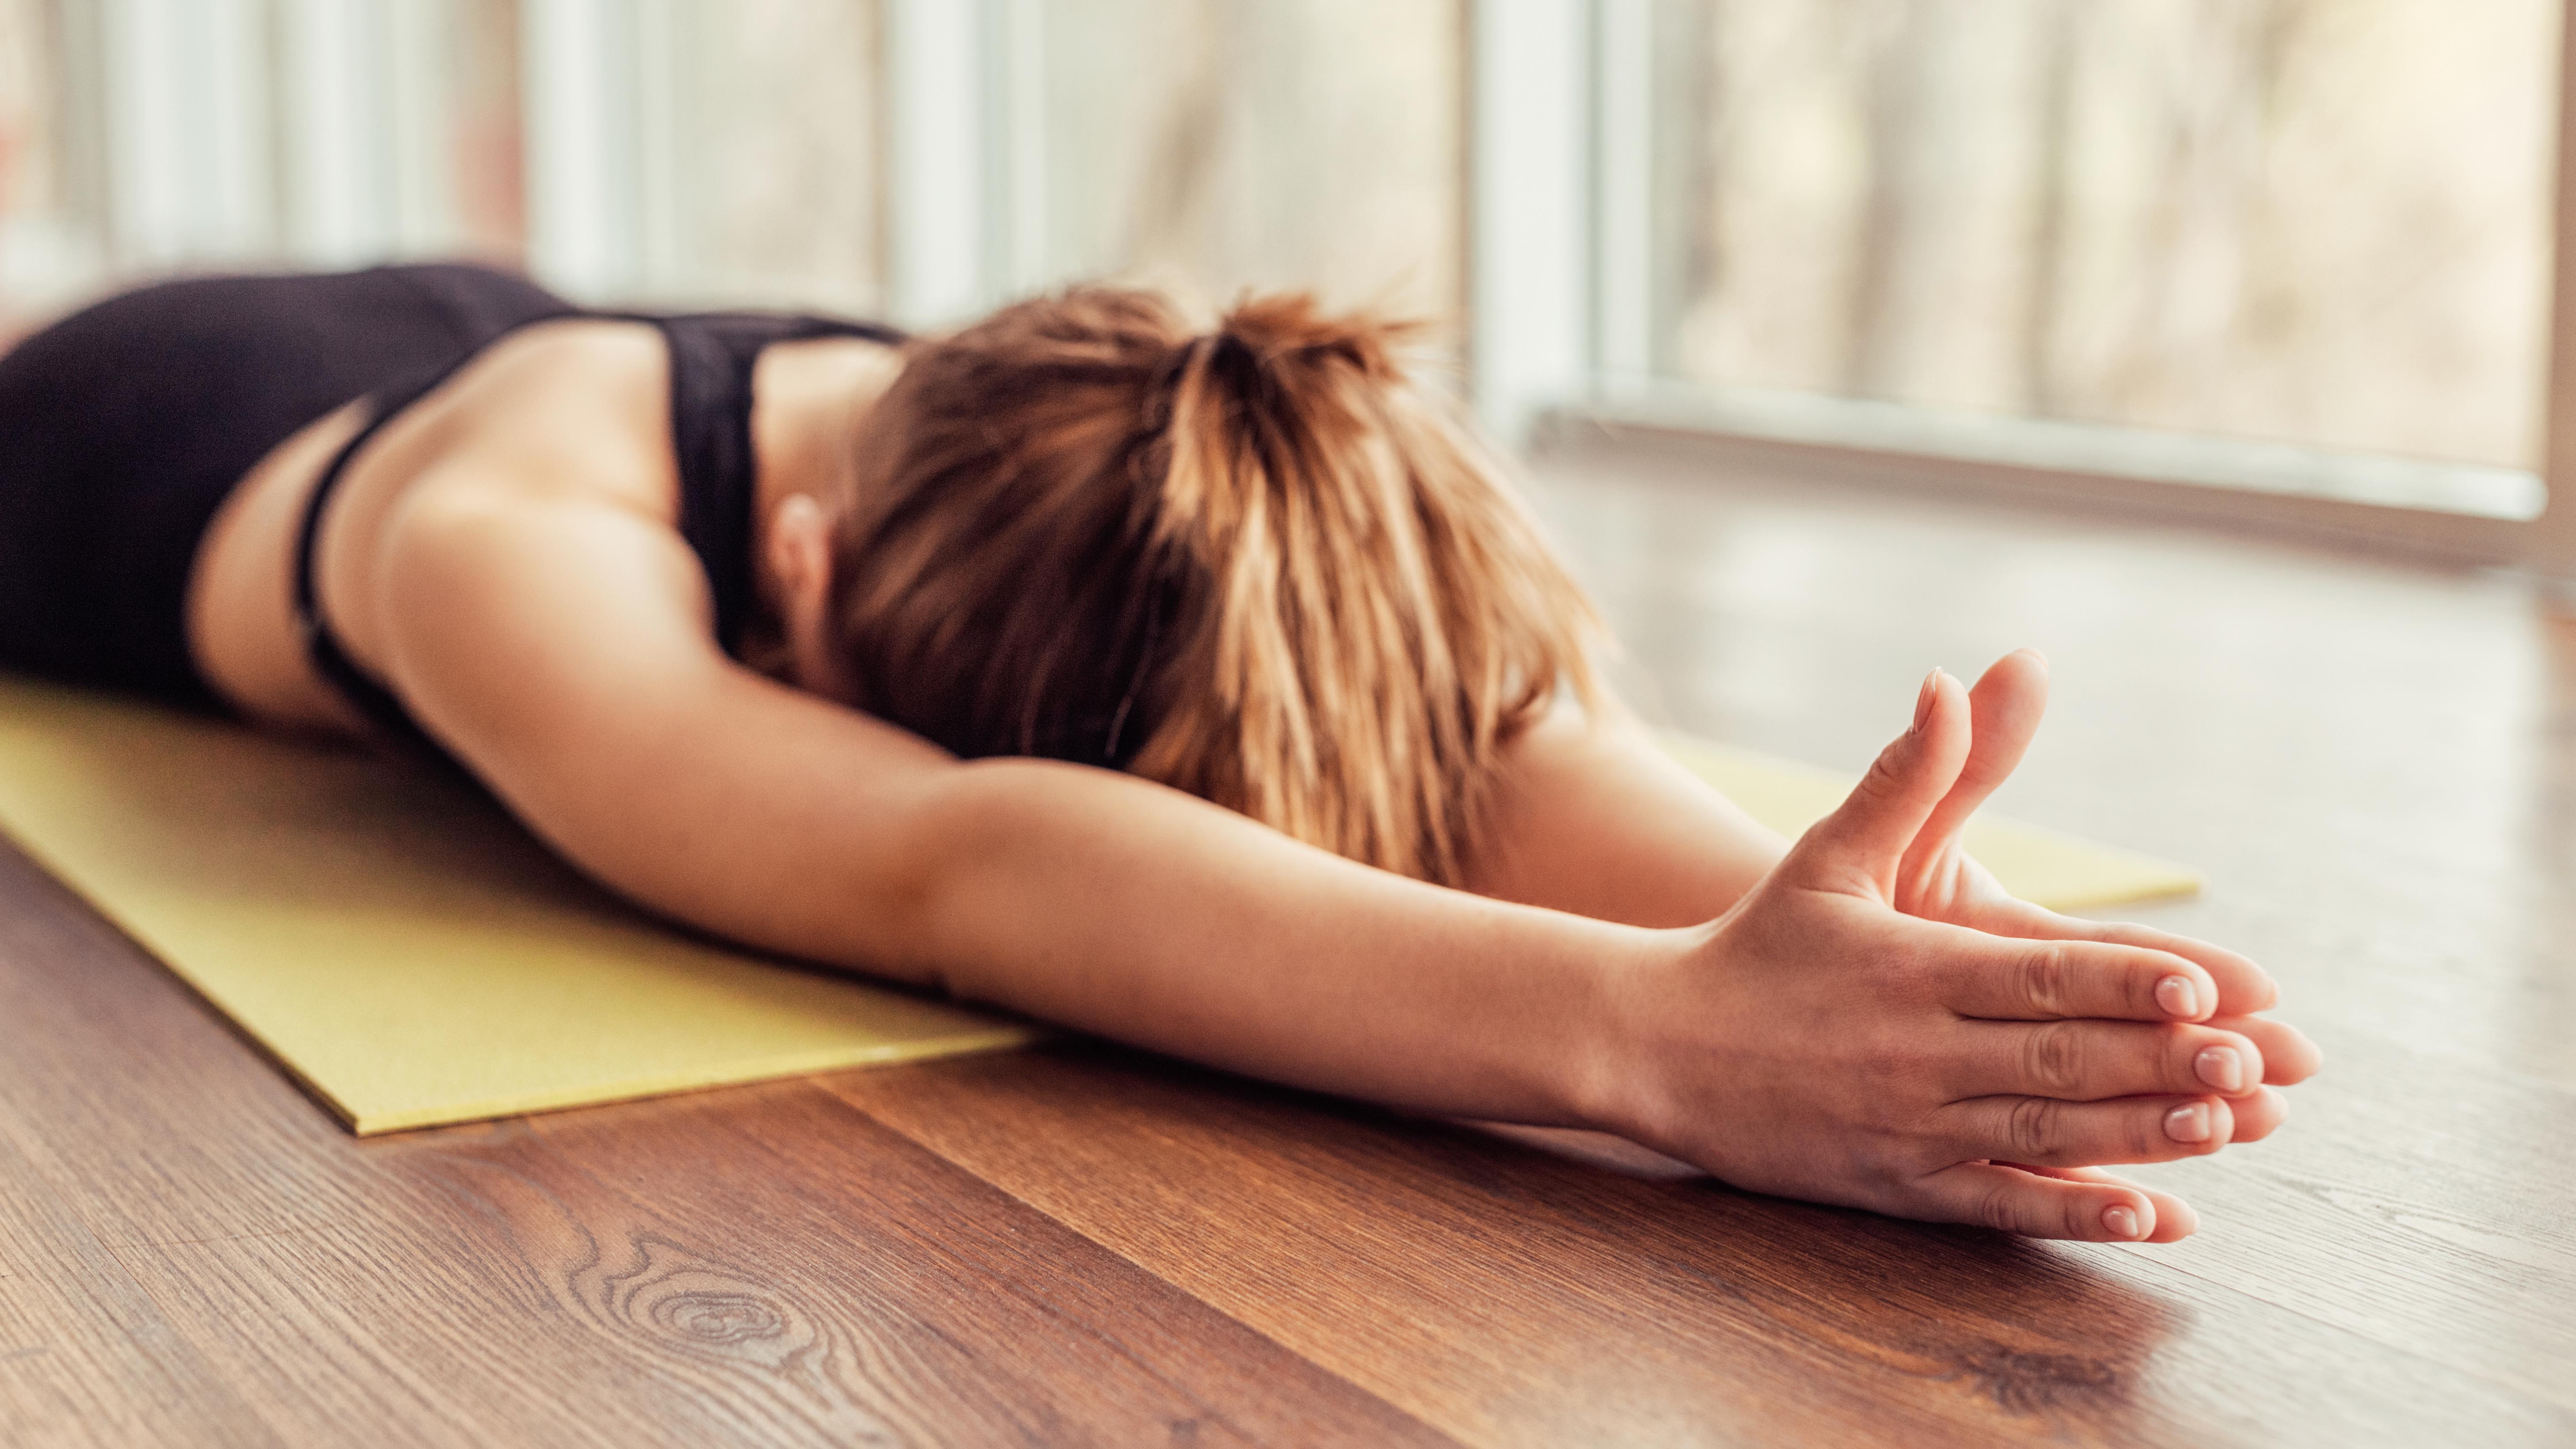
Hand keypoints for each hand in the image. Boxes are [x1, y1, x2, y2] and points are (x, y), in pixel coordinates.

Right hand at [1595, 664, 2313, 1241]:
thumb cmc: (1756, 943)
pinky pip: (1999, 1205)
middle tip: (2261, 1062)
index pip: (2037, 972)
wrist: (1654, 1045)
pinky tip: (2153, 1217)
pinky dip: (2076, 1214)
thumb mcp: (1829, 852)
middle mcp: (1916, 1050)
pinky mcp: (1895, 1184)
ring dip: (2141, 1134)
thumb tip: (1954, 678)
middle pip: (2059, 1057)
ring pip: (2044, 1135)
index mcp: (1911, 967)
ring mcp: (1907, 1125)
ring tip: (2231, 1129)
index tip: (2207, 982)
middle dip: (2162, 1060)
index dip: (2125, 978)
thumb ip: (1907, 773)